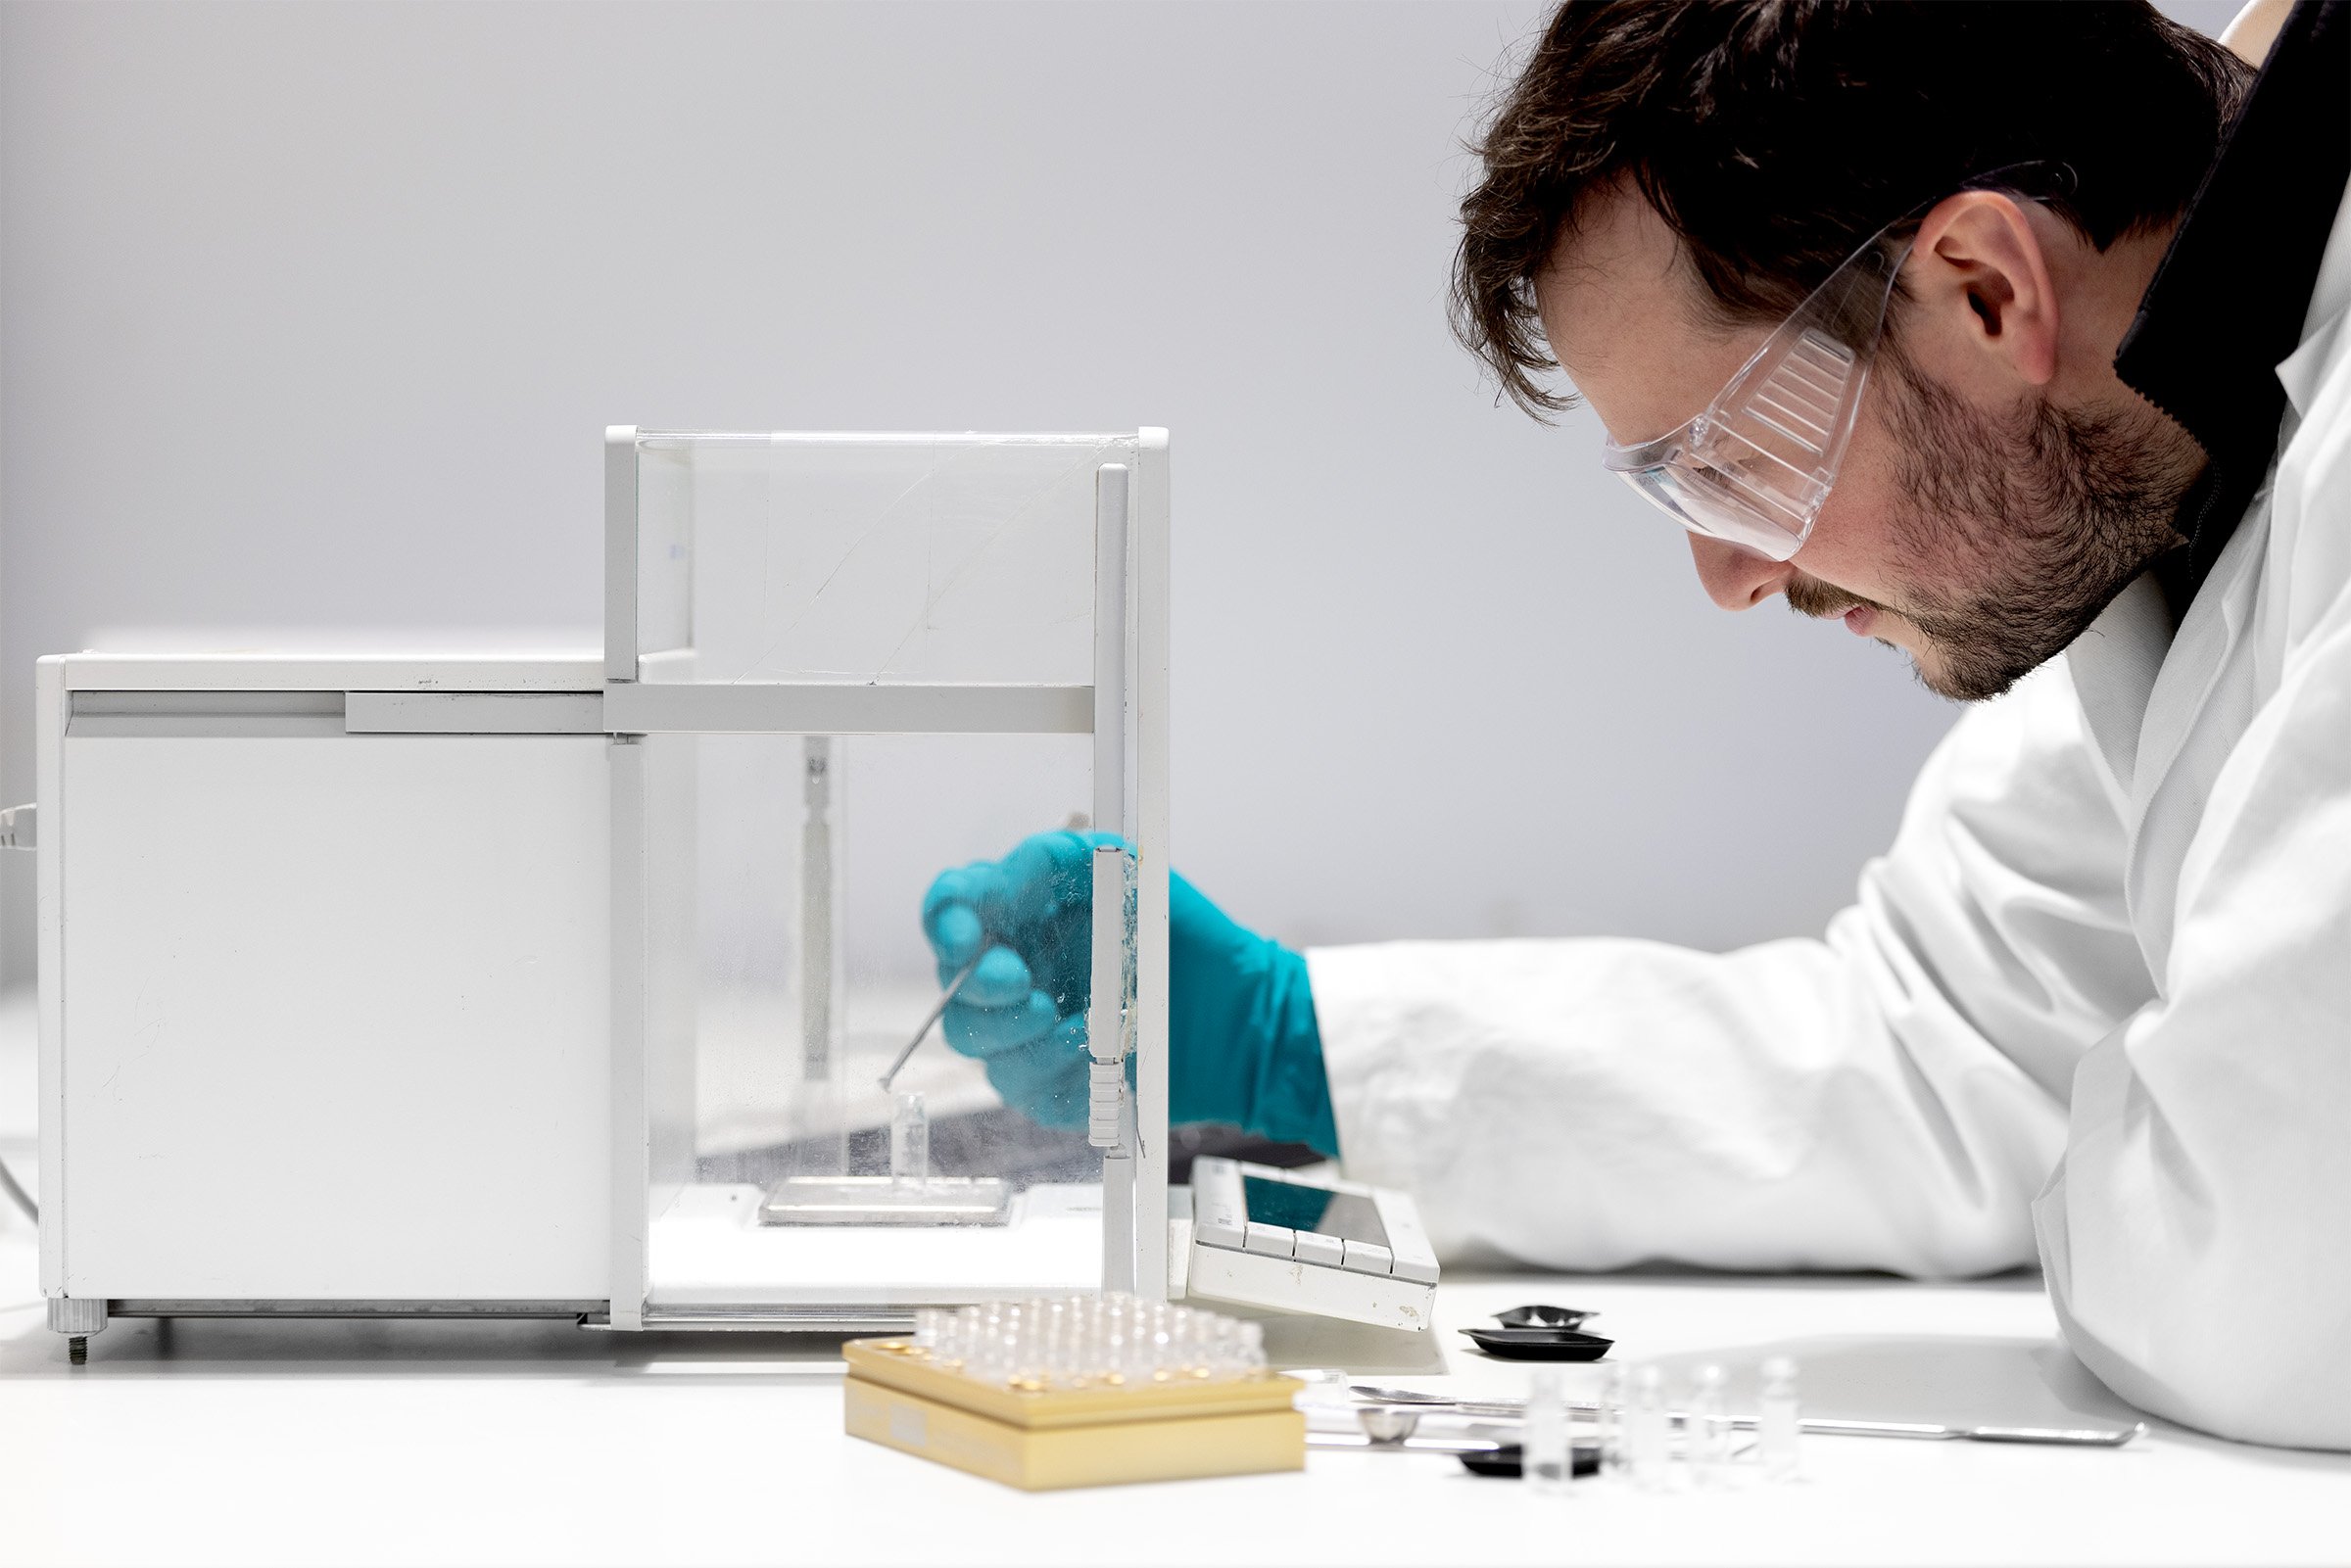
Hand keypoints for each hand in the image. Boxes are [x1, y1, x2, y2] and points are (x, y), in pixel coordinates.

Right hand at [920, 831, 1337, 1153]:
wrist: (1238, 1013)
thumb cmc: (1185, 940)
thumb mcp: (1133, 873)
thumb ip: (1061, 857)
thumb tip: (1006, 872)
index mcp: (1023, 916)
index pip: (955, 907)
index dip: (946, 917)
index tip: (964, 933)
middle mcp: (1015, 975)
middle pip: (953, 986)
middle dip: (979, 985)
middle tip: (1019, 981)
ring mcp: (1026, 1035)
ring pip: (977, 1043)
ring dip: (1017, 1034)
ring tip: (1076, 1025)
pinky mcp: (1049, 1087)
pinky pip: (1021, 1088)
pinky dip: (1052, 1069)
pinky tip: (1089, 1053)